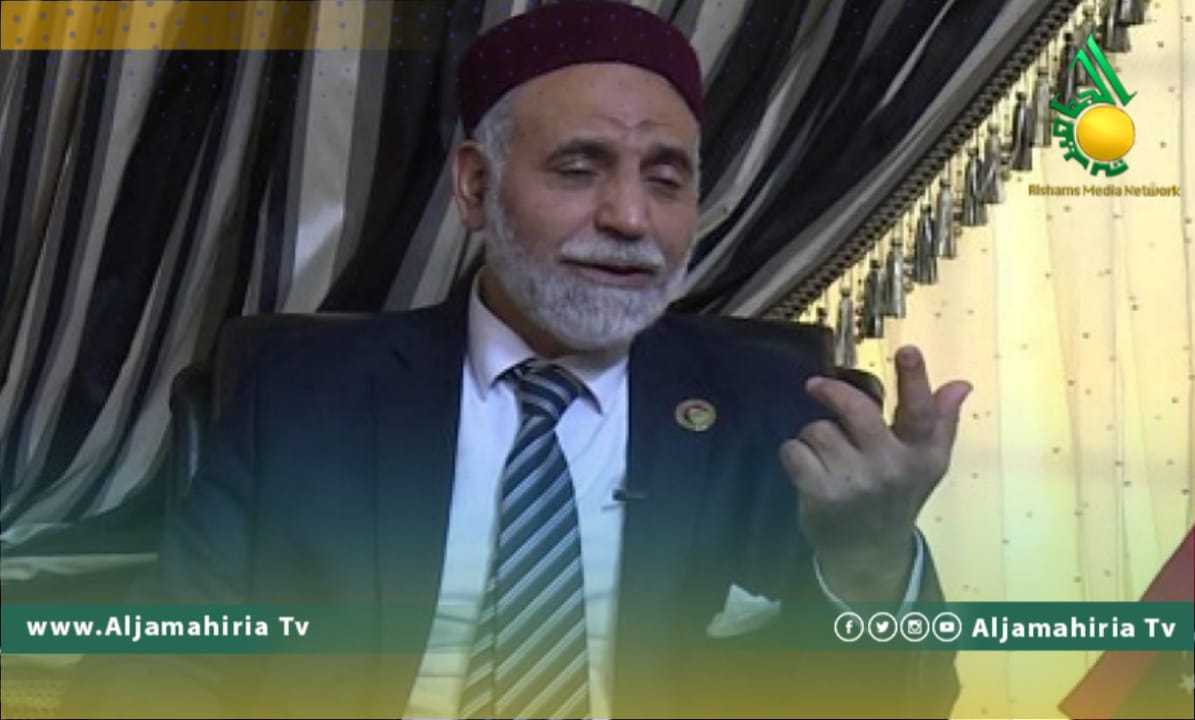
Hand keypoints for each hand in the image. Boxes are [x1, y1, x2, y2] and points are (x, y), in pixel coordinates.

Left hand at [779, 345, 970, 601]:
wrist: (868, 551)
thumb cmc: (896, 495)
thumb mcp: (926, 464)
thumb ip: (941, 422)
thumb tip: (961, 385)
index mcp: (921, 456)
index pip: (921, 412)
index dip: (915, 379)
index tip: (907, 349)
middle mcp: (892, 468)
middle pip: (856, 409)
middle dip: (831, 393)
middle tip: (815, 386)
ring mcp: (856, 484)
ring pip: (818, 429)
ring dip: (814, 435)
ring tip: (827, 455)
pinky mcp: (823, 496)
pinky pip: (794, 450)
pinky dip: (794, 454)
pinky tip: (809, 470)